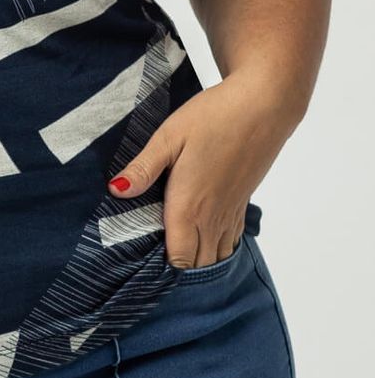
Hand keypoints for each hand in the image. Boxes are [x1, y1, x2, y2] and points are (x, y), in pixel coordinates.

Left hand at [105, 75, 296, 269]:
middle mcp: (213, 217)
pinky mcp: (243, 202)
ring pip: (216, 256)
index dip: (162, 270)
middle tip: (153, 262)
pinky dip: (215, 247)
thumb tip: (115, 191)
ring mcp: (231, 212)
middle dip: (179, 271)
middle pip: (198, 265)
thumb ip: (143, 168)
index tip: (141, 265)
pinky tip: (202, 236)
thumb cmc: (213, 117)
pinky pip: (229, 240)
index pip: (178, 260)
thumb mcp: (169, 136)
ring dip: (199, 261)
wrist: (263, 106)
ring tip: (176, 253)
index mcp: (190, 206)